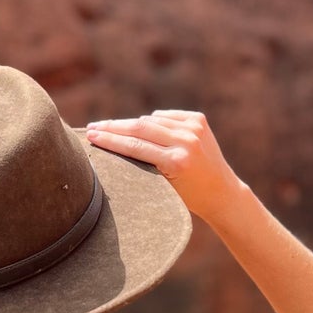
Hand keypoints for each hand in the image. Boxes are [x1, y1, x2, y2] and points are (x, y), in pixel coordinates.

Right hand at [85, 110, 244, 224]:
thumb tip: (116, 138)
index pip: (135, 146)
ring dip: (130, 124)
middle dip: (113, 127)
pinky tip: (143, 128)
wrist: (221, 191)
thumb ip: (143, 162)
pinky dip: (153, 122)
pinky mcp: (198, 120)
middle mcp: (186, 141)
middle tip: (92, 127)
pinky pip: (165, 117)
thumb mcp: (162, 184)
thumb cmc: (188, 195)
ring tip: (110, 127)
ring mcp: (194, 128)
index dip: (110, 139)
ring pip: (151, 120)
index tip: (90, 135)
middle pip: (140, 127)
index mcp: (176, 161)